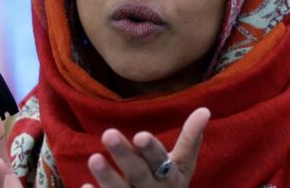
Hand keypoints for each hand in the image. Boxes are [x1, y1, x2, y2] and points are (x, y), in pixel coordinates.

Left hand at [82, 107, 210, 187]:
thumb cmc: (170, 183)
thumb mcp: (184, 164)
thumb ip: (191, 138)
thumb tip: (204, 109)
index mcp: (171, 177)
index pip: (161, 160)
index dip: (151, 149)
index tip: (139, 135)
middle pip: (139, 174)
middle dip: (124, 155)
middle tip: (108, 133)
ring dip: (107, 176)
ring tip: (93, 158)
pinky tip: (85, 187)